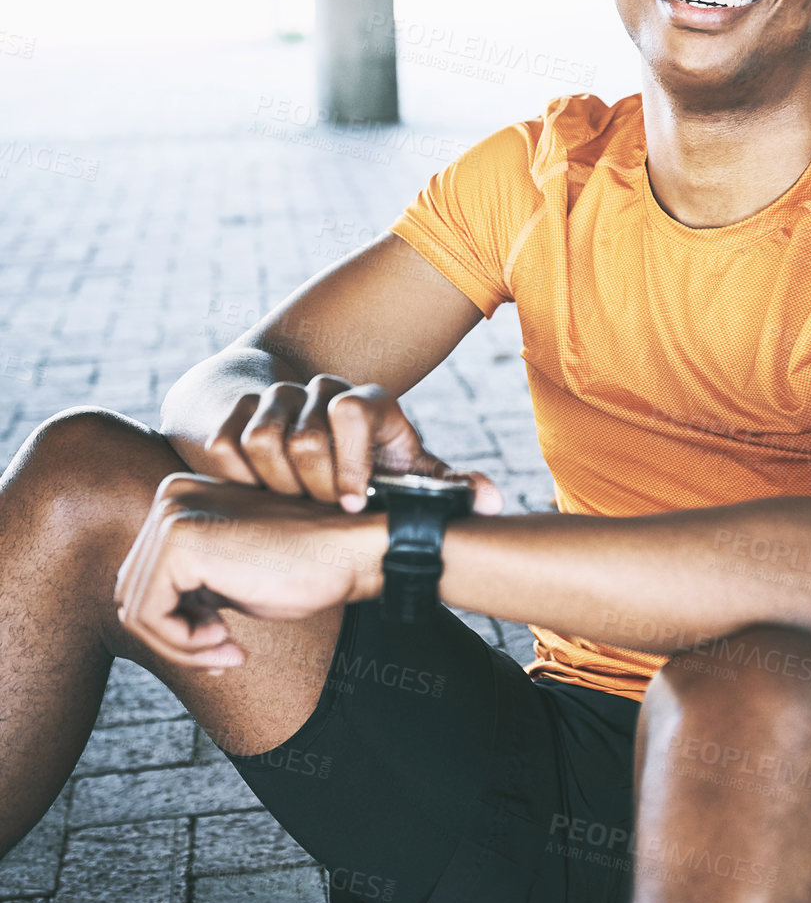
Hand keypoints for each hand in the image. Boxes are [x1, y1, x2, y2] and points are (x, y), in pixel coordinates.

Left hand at [114, 475, 390, 669]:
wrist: (350, 551)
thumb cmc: (306, 568)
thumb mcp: (231, 576)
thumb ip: (189, 587)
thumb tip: (145, 626)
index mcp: (179, 500)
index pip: (145, 577)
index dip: (177, 625)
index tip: (222, 646)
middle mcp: (168, 497)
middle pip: (132, 592)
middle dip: (176, 638)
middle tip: (225, 655)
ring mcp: (172, 515)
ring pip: (135, 609)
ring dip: (181, 646)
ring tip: (228, 651)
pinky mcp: (180, 541)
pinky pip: (150, 615)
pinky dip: (183, 644)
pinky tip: (227, 641)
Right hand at [205, 375, 502, 514]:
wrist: (297, 436)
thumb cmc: (363, 469)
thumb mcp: (405, 477)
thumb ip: (443, 490)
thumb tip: (493, 502)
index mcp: (368, 401)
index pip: (352, 412)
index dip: (351, 466)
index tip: (351, 507)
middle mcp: (319, 389)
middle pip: (303, 437)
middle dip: (311, 488)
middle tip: (317, 513)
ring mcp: (272, 396)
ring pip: (260, 439)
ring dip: (273, 484)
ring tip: (291, 506)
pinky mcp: (231, 412)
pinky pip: (225, 446)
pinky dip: (238, 478)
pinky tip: (258, 497)